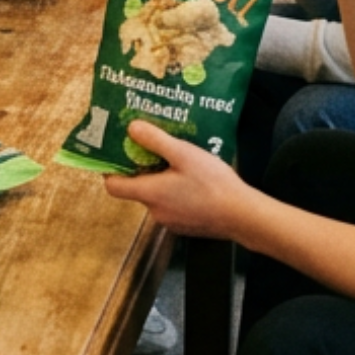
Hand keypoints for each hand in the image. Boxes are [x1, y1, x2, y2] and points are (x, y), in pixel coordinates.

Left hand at [102, 120, 253, 239]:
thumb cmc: (213, 184)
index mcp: (150, 193)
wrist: (244, 216)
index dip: (110, 170)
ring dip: (162, 180)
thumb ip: (156, 140)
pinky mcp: (186, 226)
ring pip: (156, 196)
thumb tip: (132, 128)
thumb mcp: (183, 154)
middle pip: (136, 189)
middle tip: (153, 149)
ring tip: (177, 161)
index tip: (116, 154)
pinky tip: (193, 180)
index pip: (113, 186)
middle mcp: (155, 211)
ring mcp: (171, 221)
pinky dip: (176, 192)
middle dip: (142, 169)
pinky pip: (173, 205)